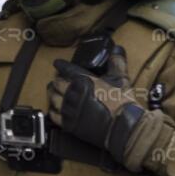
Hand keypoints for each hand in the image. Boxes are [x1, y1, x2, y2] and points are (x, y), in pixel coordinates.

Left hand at [47, 46, 143, 160]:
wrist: (123, 126)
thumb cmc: (122, 102)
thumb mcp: (121, 79)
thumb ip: (117, 63)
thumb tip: (117, 49)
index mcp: (83, 81)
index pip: (67, 69)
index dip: (61, 65)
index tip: (57, 63)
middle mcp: (72, 93)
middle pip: (57, 84)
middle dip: (56, 81)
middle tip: (56, 81)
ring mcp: (69, 109)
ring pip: (53, 99)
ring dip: (52, 94)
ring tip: (52, 93)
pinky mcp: (69, 124)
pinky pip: (54, 116)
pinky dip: (53, 111)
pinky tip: (54, 110)